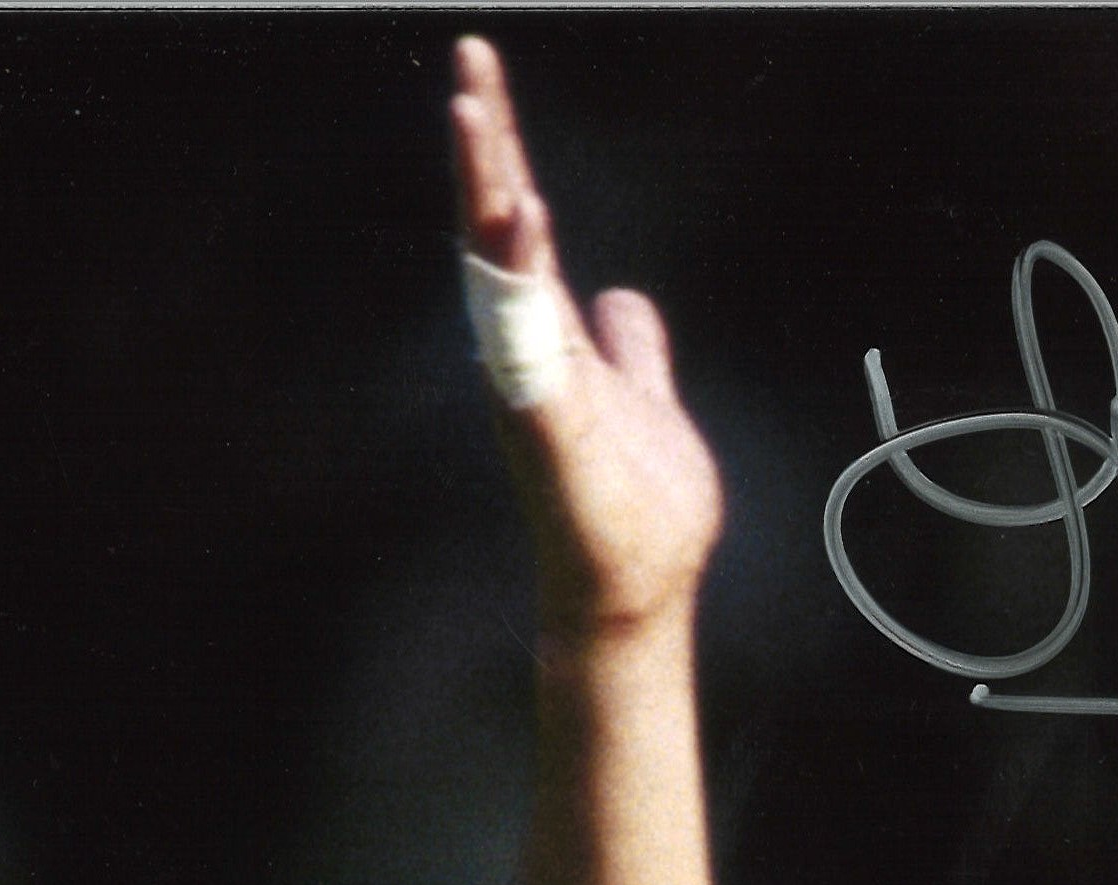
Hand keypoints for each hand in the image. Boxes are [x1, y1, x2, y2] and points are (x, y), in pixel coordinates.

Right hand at [450, 35, 723, 642]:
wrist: (636, 593)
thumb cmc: (634, 512)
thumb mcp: (646, 398)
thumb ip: (633, 347)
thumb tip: (626, 300)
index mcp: (551, 336)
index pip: (519, 224)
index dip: (503, 152)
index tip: (482, 76)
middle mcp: (529, 350)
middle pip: (497, 226)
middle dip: (484, 143)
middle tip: (471, 59)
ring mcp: (533, 384)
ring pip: (498, 267)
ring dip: (486, 185)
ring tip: (473, 109)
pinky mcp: (546, 422)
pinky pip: (526, 331)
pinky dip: (522, 274)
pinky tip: (524, 212)